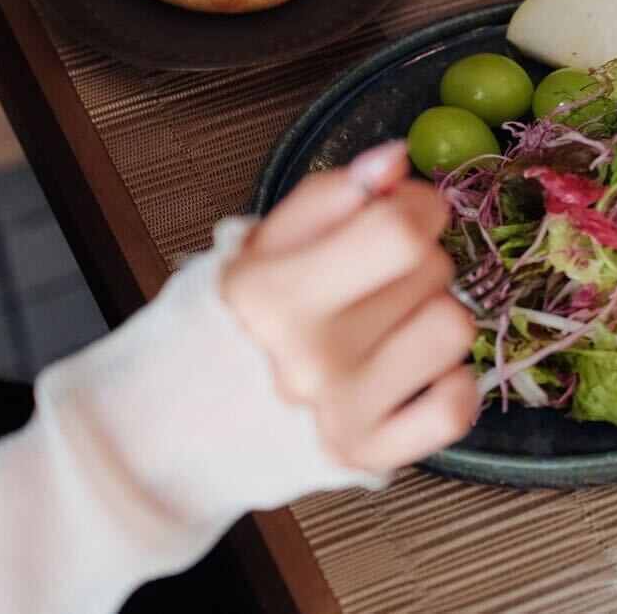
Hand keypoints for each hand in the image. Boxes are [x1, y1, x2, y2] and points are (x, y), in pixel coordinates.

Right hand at [221, 141, 476, 473]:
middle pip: (431, 271)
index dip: (418, 205)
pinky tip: (413, 372)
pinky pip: (456, 408)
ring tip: (391, 324)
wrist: (160, 441)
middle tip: (378, 276)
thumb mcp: (247, 254)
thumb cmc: (208, 333)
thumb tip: (394, 160)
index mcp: (274, 297)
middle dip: (417, 258)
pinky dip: (450, 383)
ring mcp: (342, 414)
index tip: (406, 209)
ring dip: (433, 315)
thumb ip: (325, 199)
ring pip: (454, 330)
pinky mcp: (366, 457)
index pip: (399, 231)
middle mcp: (312, 360)